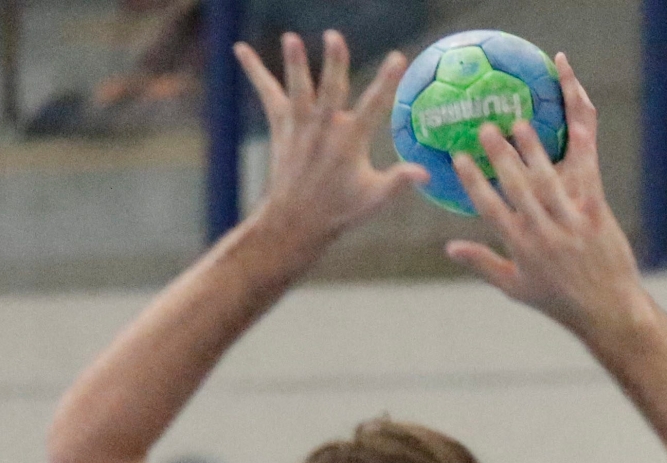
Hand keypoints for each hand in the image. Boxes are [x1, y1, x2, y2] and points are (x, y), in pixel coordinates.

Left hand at [234, 31, 427, 248]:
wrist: (296, 220)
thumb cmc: (340, 209)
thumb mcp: (374, 197)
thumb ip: (399, 180)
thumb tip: (427, 173)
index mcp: (351, 141)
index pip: (375, 106)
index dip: (387, 81)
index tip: (398, 57)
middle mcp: (324, 129)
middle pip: (331, 90)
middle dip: (334, 63)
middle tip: (335, 36)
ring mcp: (300, 125)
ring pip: (298, 89)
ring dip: (294, 63)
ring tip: (291, 38)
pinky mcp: (281, 125)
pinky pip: (268, 92)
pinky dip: (254, 70)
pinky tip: (240, 48)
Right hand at [443, 55, 648, 334]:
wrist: (607, 310)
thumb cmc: (558, 300)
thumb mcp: (515, 287)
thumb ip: (482, 263)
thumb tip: (449, 247)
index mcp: (520, 248)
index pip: (490, 209)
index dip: (473, 182)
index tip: (458, 157)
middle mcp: (543, 233)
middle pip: (517, 188)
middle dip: (500, 157)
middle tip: (486, 128)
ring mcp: (571, 224)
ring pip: (548, 181)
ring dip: (533, 150)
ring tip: (520, 123)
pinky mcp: (596, 217)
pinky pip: (588, 179)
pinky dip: (582, 152)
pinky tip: (576, 129)